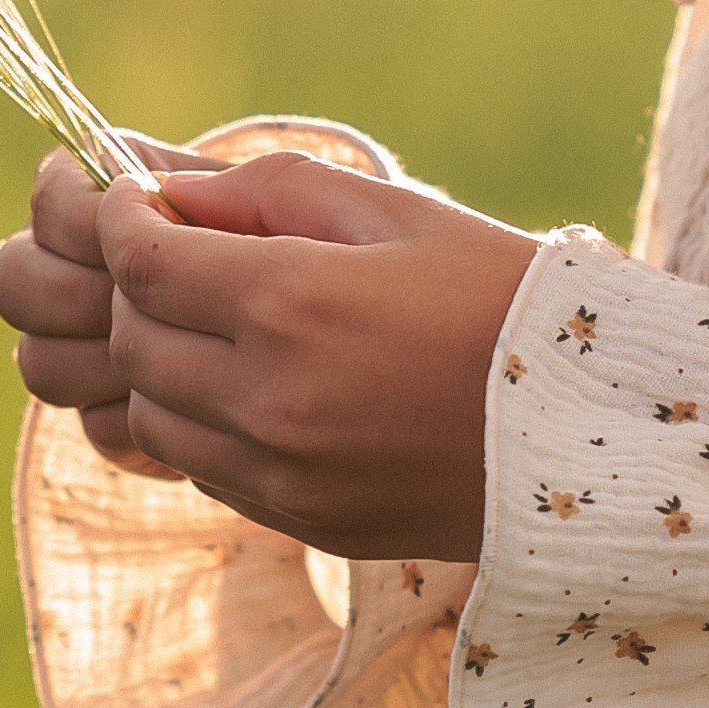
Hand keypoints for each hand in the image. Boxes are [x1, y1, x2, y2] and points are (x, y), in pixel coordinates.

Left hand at [0, 142, 539, 558]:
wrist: (589, 429)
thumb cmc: (498, 297)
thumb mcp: (396, 211)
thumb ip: (272, 188)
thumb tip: (173, 189)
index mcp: (292, 302)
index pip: (142, 261)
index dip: (120, 219)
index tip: (134, 196)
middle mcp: (269, 397)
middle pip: (130, 341)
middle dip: (132, 287)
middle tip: (170, 251)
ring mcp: (281, 472)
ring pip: (150, 414)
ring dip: (157, 360)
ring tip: (213, 320)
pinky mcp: (299, 519)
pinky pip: (202, 468)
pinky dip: (201, 420)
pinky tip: (256, 381)